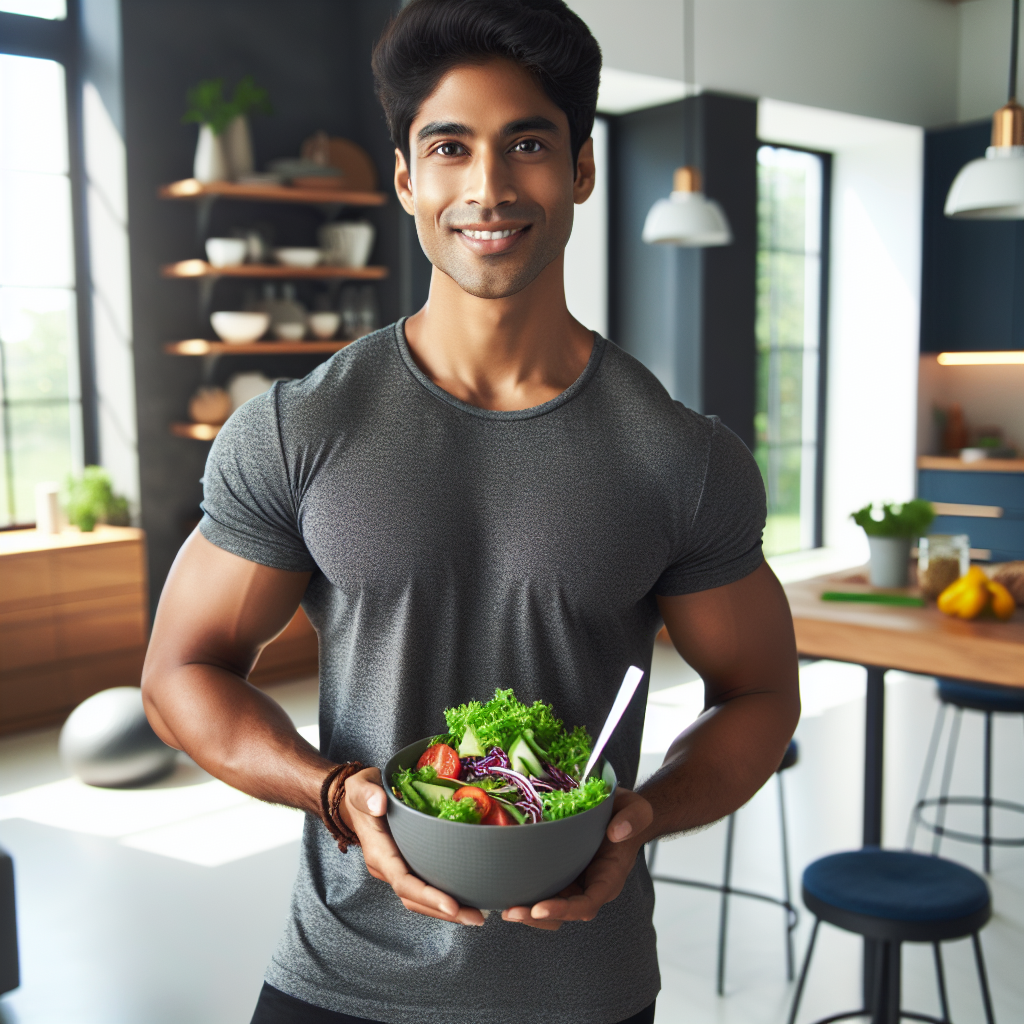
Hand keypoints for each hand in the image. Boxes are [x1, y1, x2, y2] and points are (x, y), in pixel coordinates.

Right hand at [340, 767, 484, 925]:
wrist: (358, 797)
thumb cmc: (362, 792)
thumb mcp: (360, 786)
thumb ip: (367, 793)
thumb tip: (379, 804)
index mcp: (378, 852)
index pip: (403, 881)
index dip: (427, 896)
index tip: (452, 905)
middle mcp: (388, 867)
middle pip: (415, 899)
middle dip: (444, 912)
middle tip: (476, 917)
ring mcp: (398, 868)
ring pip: (421, 898)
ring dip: (447, 910)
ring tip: (476, 914)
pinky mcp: (408, 864)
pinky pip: (425, 886)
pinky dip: (443, 895)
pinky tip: (466, 897)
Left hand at [501, 788, 653, 930]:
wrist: (620, 812)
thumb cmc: (628, 814)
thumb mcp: (637, 810)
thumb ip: (633, 819)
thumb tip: (616, 832)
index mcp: (609, 878)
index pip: (587, 904)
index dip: (564, 910)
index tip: (540, 908)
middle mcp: (590, 887)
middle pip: (563, 913)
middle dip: (536, 917)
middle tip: (510, 912)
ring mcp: (574, 882)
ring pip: (550, 907)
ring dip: (527, 911)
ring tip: (504, 908)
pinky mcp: (560, 873)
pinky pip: (543, 889)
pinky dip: (526, 893)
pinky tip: (505, 889)